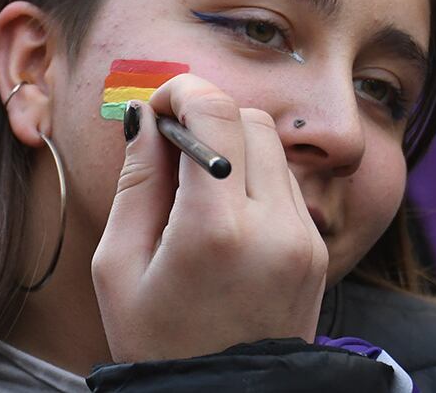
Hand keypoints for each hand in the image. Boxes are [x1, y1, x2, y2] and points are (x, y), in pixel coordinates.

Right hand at [92, 74, 327, 362]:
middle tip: (169, 145)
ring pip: (273, 146)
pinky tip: (223, 211)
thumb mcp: (118, 265)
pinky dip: (254, 176)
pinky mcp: (317, 251)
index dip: (182, 92)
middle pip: (249, 118)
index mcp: (215, 230)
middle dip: (207, 115)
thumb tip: (144, 115)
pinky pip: (287, 183)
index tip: (156, 109)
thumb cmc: (157, 342)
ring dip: (232, 145)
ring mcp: (304, 239)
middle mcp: (273, 226)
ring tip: (193, 186)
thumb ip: (135, 179)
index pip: (216, 112)